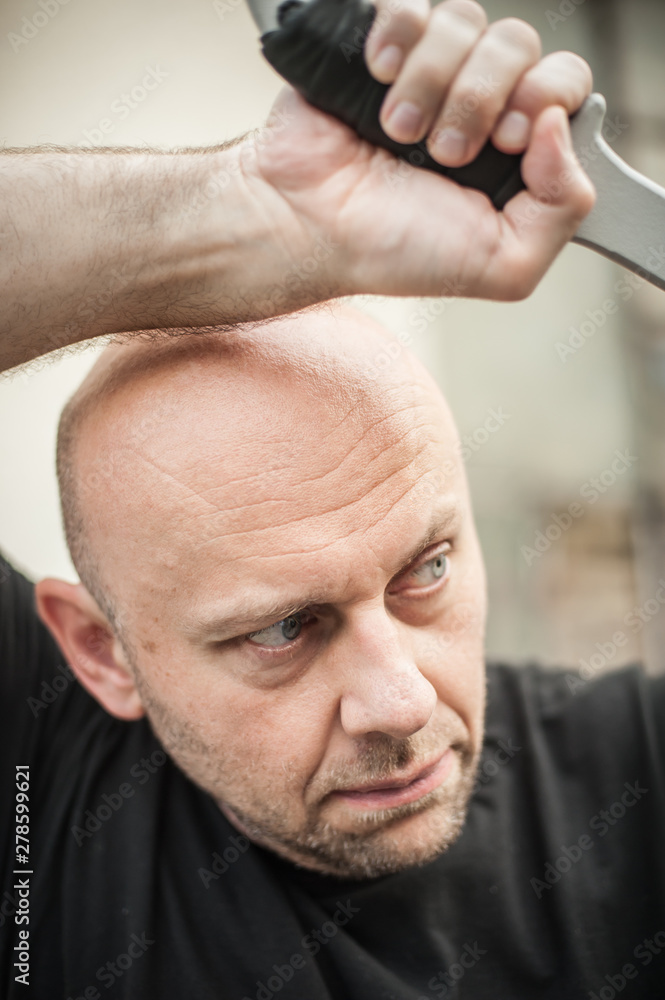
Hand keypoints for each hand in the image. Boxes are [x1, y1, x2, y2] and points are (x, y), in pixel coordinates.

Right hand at [242, 1, 594, 303]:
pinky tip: (380, 78)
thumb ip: (563, 211)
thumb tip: (564, 126)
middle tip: (446, 150)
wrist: (309, 228)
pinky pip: (411, 2)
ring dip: (432, 84)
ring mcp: (429, 67)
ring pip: (465, 21)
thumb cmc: (393, 251)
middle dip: (482, 98)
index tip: (508, 139)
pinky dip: (398, 36)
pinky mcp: (382, 41)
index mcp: (512, 147)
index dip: (546, 98)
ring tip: (398, 132)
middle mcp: (475, 98)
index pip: (564, 83)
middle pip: (519, 43)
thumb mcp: (503, 266)